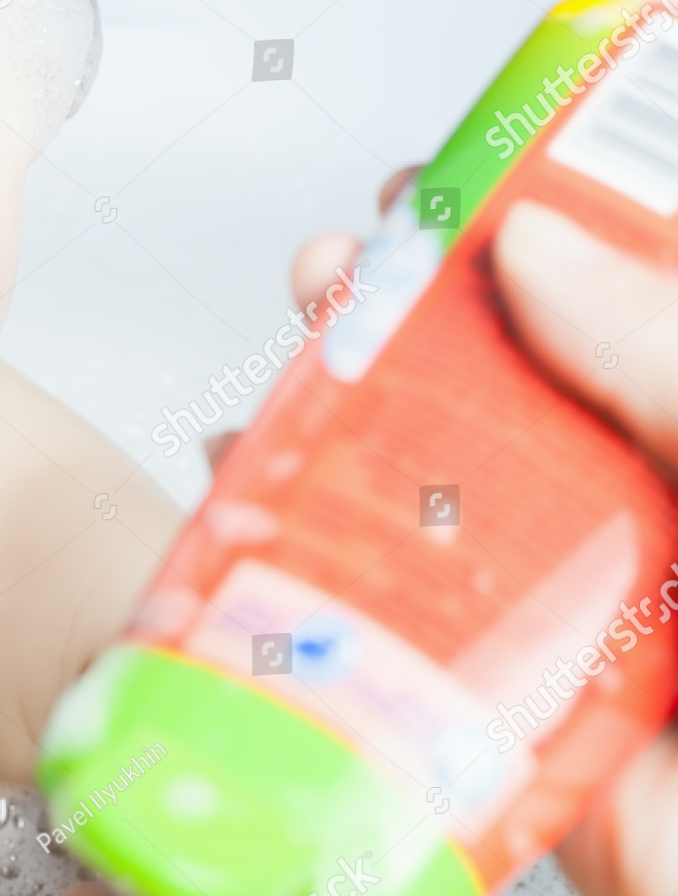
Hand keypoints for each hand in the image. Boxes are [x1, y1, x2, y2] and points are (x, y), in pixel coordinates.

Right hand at [293, 187, 677, 895]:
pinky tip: (259, 521)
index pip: (625, 309)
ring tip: (287, 381)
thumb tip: (541, 253)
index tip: (469, 180)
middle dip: (411, 319)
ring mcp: (566, 615)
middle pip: (507, 392)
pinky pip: (395, 633)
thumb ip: (675, 364)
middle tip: (349, 271)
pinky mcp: (499, 715)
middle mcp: (639, 518)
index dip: (541, 228)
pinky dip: (310, 577)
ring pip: (436, 503)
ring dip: (342, 437)